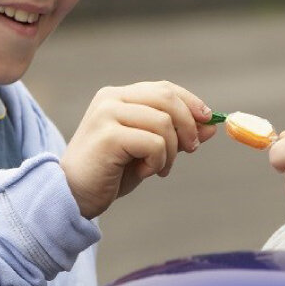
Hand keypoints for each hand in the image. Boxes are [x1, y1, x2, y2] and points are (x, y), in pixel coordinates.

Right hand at [61, 81, 216, 217]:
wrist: (73, 196)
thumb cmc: (110, 173)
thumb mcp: (149, 151)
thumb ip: (176, 135)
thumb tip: (211, 126)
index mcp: (118, 96)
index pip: (164, 88)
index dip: (191, 103)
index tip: (207, 121)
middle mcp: (111, 99)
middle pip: (167, 99)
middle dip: (188, 125)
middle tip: (190, 150)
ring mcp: (107, 114)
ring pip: (163, 122)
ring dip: (171, 150)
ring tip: (158, 168)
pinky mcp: (108, 135)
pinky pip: (154, 142)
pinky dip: (158, 161)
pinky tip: (145, 172)